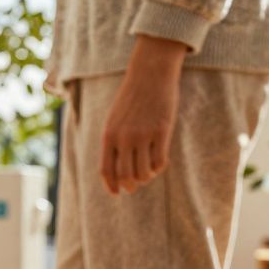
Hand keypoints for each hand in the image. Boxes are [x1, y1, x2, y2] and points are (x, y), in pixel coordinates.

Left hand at [100, 35, 186, 194]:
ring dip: (146, 177)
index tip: (117, 193)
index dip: (111, 185)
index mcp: (108, 136)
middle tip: (135, 186)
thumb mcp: (114, 119)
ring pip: (143, 172)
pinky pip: (159, 161)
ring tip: (148, 173)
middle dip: (130, 185)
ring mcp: (143, 135)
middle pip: (125, 175)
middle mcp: (123, 138)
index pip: (106, 170)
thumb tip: (117, 168)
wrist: (149, 74)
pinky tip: (158, 165)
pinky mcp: (162, 131)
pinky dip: (158, 168)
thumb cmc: (131, 98)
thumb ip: (113, 141)